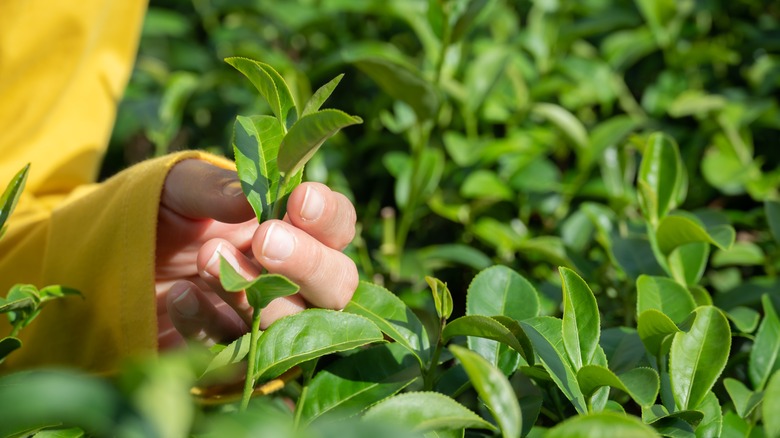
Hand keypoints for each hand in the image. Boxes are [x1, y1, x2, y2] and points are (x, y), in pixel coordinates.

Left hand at [155, 159, 357, 348]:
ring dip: (253, 292)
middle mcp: (296, 281)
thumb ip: (213, 189)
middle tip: (265, 240)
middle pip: (338, 283)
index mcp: (296, 230)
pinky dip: (207, 323)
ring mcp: (269, 325)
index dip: (328, 216)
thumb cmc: (162, 216)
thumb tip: (249, 198)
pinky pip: (235, 353)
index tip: (300, 200)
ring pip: (292, 323)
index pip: (338, 227)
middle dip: (307, 262)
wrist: (114, 264)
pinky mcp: (233, 360)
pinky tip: (180, 296)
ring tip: (206, 257)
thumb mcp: (178, 188)